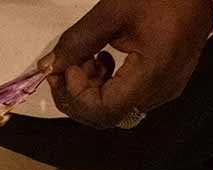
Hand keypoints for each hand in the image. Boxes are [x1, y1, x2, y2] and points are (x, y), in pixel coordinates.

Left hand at [44, 0, 212, 127]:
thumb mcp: (114, 11)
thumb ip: (79, 41)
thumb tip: (49, 65)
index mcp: (152, 75)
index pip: (103, 109)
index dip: (77, 95)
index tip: (66, 68)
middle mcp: (159, 92)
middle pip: (105, 115)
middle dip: (77, 95)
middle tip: (65, 66)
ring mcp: (163, 90)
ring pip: (113, 109)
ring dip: (90, 89)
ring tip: (87, 58)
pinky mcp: (163, 84)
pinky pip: (126, 97)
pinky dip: (106, 85)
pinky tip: (104, 60)